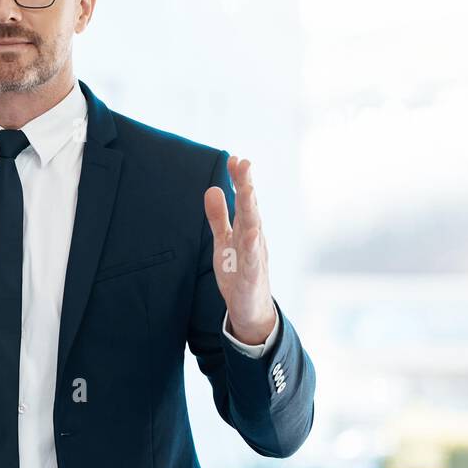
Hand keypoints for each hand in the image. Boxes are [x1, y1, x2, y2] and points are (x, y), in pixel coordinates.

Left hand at [203, 155, 276, 345]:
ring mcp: (255, 257)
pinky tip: (252, 232)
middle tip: (245, 163)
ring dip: (251, 209)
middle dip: (247, 186)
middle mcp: (254, 239)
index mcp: (246, 229)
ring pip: (254, 230)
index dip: (239, 180)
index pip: (244, 200)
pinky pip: (253, 260)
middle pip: (250, 208)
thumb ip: (218, 216)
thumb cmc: (238, 272)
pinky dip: (253, 246)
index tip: (234, 158)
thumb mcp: (223, 241)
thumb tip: (213, 188)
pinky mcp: (251, 277)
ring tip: (248, 189)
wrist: (250, 309)